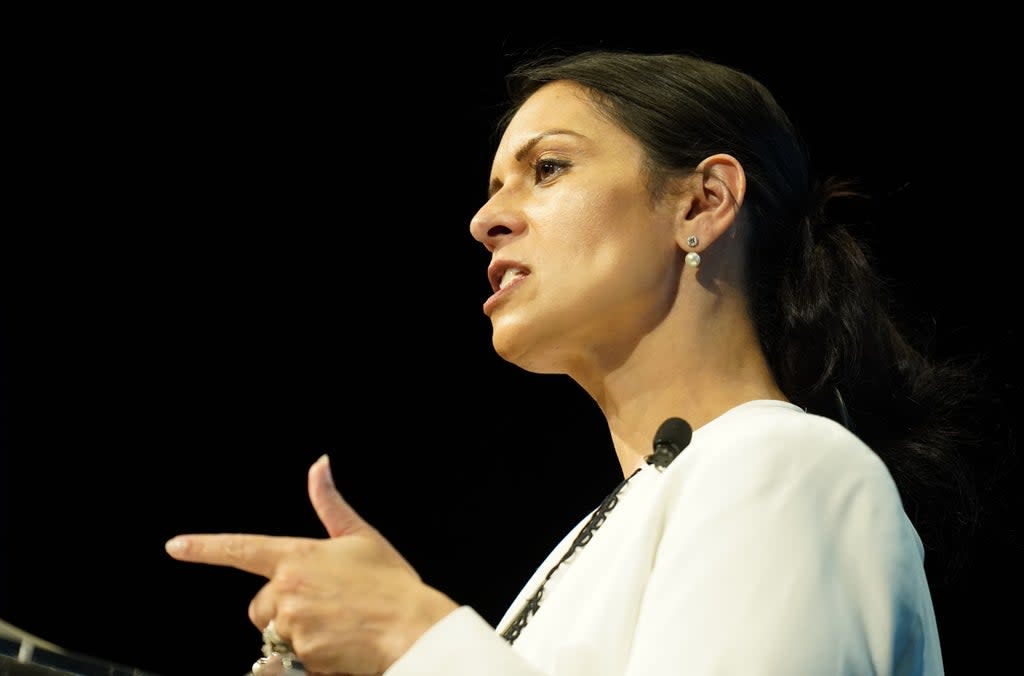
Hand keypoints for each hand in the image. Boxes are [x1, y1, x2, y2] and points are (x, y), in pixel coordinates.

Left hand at [165, 455, 458, 674]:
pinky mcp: (303, 656)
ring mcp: (293, 626)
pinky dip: (313, 653)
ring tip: (337, 624)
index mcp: (297, 557)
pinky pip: (295, 658)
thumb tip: (319, 464)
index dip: (204, 547)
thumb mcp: (360, 536)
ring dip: (298, 631)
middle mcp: (287, 591)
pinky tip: (340, 643)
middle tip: (323, 605)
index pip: (240, 549)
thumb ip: (329, 503)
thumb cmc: (390, 582)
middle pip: (259, 606)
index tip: (176, 546)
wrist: (412, 627)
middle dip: (281, 608)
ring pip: (277, 633)